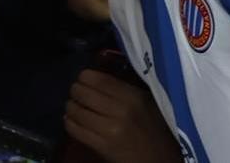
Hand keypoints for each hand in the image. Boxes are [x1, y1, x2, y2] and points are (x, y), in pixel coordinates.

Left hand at [65, 70, 181, 162]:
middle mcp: (119, 111)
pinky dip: (69, 122)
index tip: (82, 77)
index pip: (100, 80)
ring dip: (71, 106)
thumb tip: (98, 78)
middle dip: (76, 90)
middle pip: (84, 93)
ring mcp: (109, 130)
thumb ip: (125, 89)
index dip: (85, 76)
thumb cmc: (156, 129)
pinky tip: (71, 120)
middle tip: (76, 91)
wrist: (160, 159)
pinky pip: (76, 130)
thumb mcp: (146, 102)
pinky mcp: (101, 147)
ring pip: (77, 111)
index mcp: (132, 97)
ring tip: (72, 105)